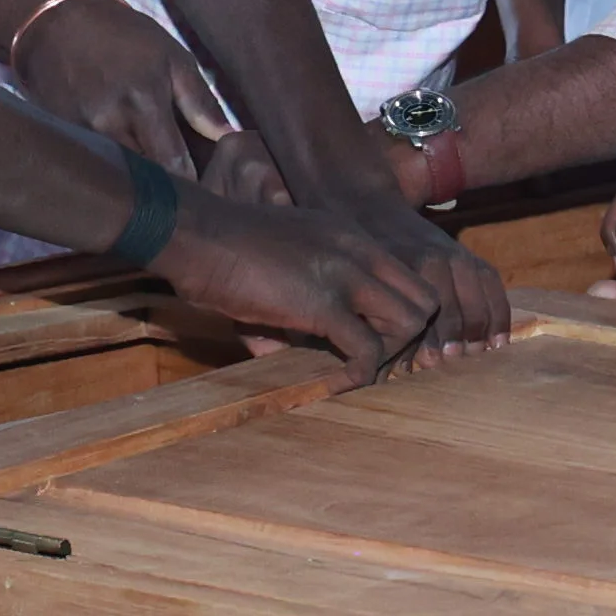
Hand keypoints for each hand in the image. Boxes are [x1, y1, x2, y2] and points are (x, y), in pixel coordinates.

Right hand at [9, 0, 233, 176]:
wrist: (59, 21)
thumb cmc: (126, 38)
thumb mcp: (172, 58)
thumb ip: (200, 100)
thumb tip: (227, 137)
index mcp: (145, 101)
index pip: (172, 164)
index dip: (190, 184)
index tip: (205, 194)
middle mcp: (109, 121)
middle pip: (143, 177)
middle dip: (165, 187)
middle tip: (183, 193)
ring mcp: (80, 130)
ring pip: (116, 174)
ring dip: (136, 181)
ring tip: (153, 181)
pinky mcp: (61, 134)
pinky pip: (93, 163)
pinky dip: (110, 167)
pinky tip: (120, 163)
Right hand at [159, 190, 506, 376]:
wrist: (191, 232)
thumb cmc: (219, 249)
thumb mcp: (278, 262)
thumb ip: (297, 300)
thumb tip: (285, 352)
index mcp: (350, 236)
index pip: (409, 276)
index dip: (400, 315)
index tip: (375, 340)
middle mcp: (358, 250)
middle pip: (424, 298)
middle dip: (407, 337)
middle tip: (372, 360)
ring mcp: (344, 273)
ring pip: (409, 322)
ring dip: (388, 354)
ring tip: (353, 369)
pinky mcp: (322, 303)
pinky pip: (366, 349)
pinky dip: (358, 374)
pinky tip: (335, 383)